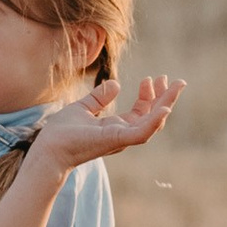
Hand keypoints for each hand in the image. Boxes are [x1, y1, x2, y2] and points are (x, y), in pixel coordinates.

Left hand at [29, 73, 184, 167]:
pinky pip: (142, 133)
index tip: (150, 78)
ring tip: (175, 87)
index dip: (149, 96)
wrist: (49, 148)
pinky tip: (164, 108)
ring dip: (165, 105)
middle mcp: (122, 135)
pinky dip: (154, 121)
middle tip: (178, 81)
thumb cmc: (61, 133)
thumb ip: (99, 98)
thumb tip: (116, 84)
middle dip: (166, 99)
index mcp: (116, 128)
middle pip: (152, 117)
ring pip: (152, 123)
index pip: (140, 112)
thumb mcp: (82, 108)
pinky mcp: (116, 140)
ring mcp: (121, 139)